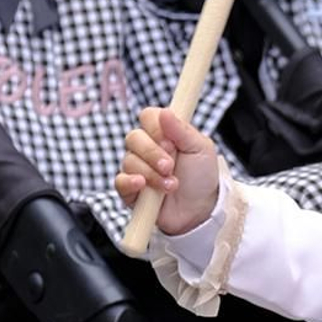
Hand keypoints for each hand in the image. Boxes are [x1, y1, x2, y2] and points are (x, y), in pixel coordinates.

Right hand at [115, 105, 220, 235]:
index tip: (171, 142)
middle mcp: (147, 148)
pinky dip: (130, 182)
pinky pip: (119, 181)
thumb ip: (182, 130)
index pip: (147, 116)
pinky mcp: (131, 189)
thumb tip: (165, 112)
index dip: (156, 128)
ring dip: (152, 174)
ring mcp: (137, 168)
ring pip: (129, 161)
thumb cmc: (202, 176)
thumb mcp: (201, 149)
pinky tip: (142, 186)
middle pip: (134, 138)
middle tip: (170, 167)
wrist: (201, 209)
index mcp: (164, 133)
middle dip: (153, 154)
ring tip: (171, 186)